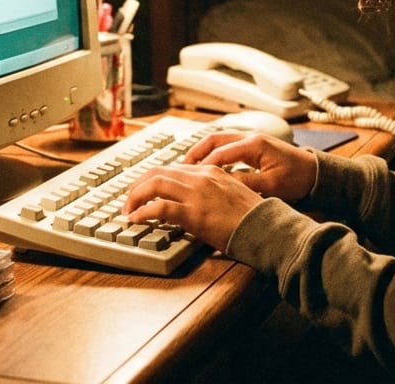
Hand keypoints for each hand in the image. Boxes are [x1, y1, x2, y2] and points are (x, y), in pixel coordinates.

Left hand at [122, 132, 317, 250]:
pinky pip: (158, 207)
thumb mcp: (232, 195)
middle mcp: (201, 177)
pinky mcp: (193, 213)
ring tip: (128, 209)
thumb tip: (196, 202)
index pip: (173, 167)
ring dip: (136, 197)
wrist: (266, 227)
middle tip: (130, 199)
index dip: (153, 177)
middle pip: (158, 171)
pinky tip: (136, 219)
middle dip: (138, 184)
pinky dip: (142, 212)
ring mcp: (196, 194)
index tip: (144, 188)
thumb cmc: (254, 217)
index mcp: (211, 171)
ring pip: (154, 184)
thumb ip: (212, 192)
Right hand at [182, 131, 317, 201]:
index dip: (202, 166)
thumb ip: (246, 183)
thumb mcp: (272, 185)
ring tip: (187, 167)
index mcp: (254, 144)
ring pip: (218, 141)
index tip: (189, 177)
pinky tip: (206, 168)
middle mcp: (250, 137)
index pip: (220, 152)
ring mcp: (251, 140)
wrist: (316, 173)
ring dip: (202, 153)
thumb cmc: (298, 178)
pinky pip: (226, 146)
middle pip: (213, 140)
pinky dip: (213, 155)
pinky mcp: (252, 146)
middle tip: (179, 168)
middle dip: (195, 153)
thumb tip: (222, 184)